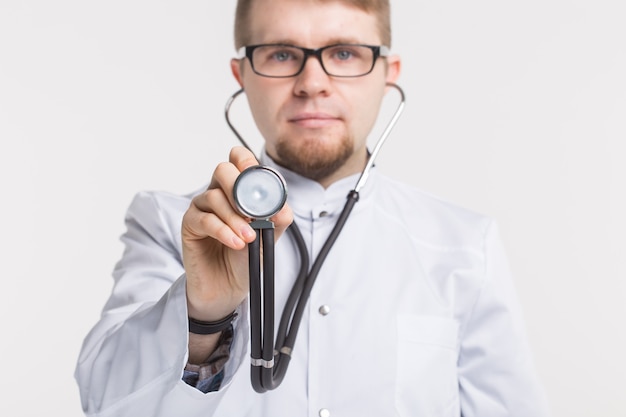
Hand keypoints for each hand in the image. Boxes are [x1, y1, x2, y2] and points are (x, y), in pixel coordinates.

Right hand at [182, 146, 292, 321]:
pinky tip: (235, 243)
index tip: (259, 180)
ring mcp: (202, 208)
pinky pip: (204, 220)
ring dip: (235, 218)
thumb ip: (278, 219)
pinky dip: (223, 231)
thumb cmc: (247, 257)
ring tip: (249, 238)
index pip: (239, 160)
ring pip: (214, 197)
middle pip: (222, 170)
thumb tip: (282, 208)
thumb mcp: (269, 236)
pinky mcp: (190, 225)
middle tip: (253, 211)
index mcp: (238, 188)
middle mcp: (218, 193)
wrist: (229, 286)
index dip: (247, 162)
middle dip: (240, 187)